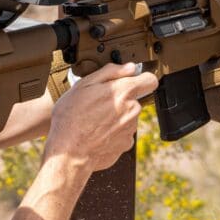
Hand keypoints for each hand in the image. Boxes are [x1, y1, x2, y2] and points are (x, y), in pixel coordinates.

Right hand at [44, 63, 158, 172]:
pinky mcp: (126, 144)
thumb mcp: (84, 85)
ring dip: (116, 117)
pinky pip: (123, 133)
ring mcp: (131, 129)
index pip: (149, 80)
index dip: (141, 78)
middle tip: (98, 104)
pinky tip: (97, 133)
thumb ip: (110, 72)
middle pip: (133, 100)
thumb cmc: (71, 118)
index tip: (132, 81)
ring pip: (127, 117)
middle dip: (120, 100)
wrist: (69, 152)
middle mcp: (132, 110)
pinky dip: (113, 133)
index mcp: (124, 92)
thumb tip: (128, 68)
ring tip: (94, 121)